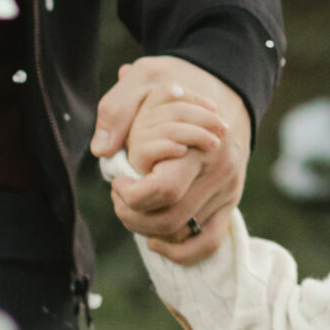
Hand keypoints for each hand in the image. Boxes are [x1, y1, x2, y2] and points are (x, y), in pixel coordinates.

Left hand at [93, 55, 248, 262]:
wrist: (224, 87)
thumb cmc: (178, 85)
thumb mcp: (145, 78)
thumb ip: (118, 110)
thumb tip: (100, 149)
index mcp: (202, 144)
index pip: (165, 190)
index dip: (130, 196)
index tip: (116, 180)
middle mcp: (220, 172)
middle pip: (171, 219)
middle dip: (132, 215)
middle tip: (118, 194)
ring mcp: (228, 190)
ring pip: (184, 234)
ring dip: (147, 230)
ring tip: (131, 209)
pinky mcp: (229, 202)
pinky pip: (209, 241)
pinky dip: (180, 251)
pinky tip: (154, 240)